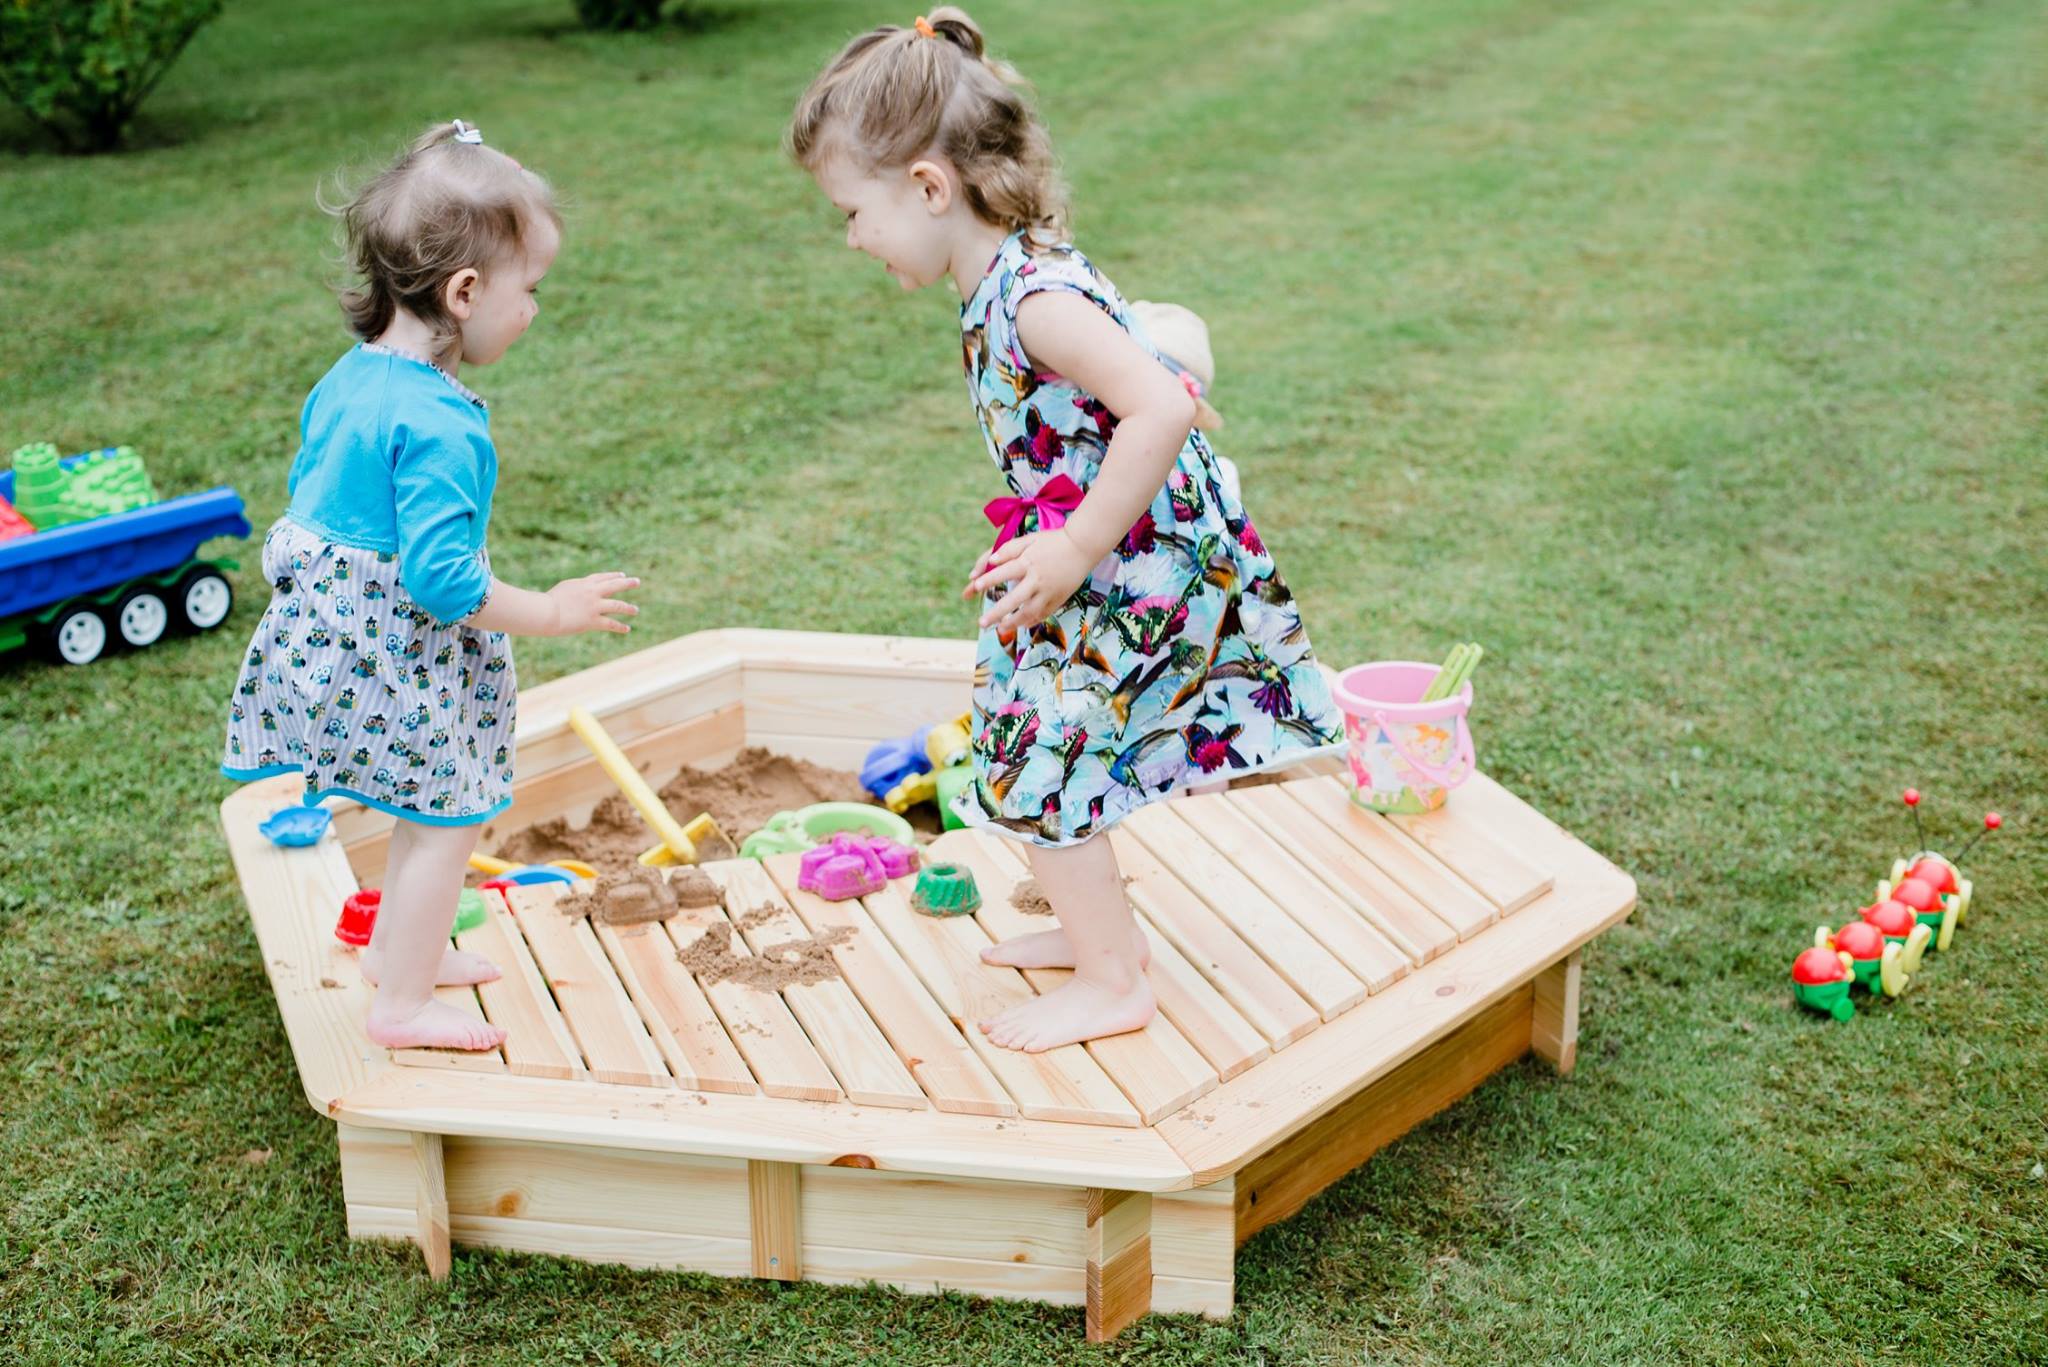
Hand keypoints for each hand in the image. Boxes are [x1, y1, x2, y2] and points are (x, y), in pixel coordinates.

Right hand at [546, 572, 639, 635]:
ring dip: (628, 608)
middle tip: (637, 581)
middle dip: (627, 583)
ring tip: (636, 610)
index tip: (622, 574)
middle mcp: (592, 592)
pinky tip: (627, 629)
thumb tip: (582, 596)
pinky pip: (611, 624)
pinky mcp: (593, 620)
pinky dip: (620, 627)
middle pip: (614, 585)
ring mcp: (594, 606)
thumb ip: (576, 590)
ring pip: (617, 605)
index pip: (602, 577)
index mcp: (584, 583)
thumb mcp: (564, 589)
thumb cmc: (548, 601)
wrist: (546, 611)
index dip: (613, 575)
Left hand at [963, 528, 1093, 637]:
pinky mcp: (1059, 598)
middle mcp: (1038, 579)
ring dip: (1014, 623)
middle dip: (997, 612)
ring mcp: (1049, 591)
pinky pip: (1043, 614)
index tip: (975, 587)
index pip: (1005, 572)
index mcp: (1029, 562)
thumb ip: (1010, 549)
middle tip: (981, 623)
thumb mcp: (1030, 539)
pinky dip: (1031, 621)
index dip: (989, 579)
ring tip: (1000, 629)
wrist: (1083, 547)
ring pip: (1030, 612)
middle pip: (1015, 599)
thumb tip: (991, 560)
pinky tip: (1020, 625)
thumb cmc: (1053, 541)